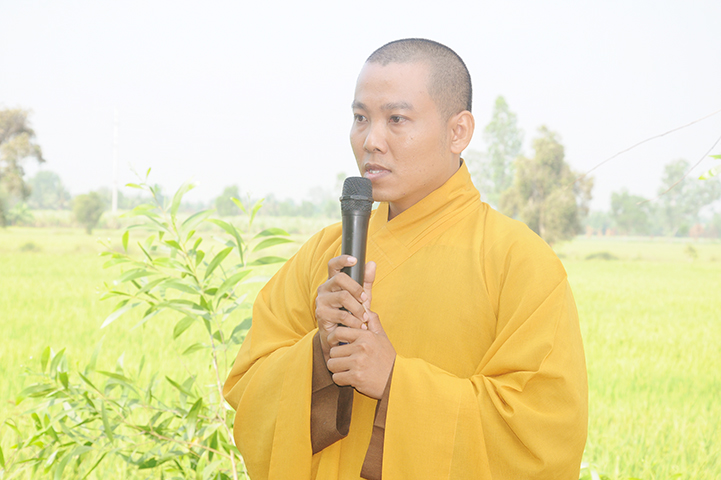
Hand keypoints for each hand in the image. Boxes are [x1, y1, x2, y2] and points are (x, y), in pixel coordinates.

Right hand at [315, 255, 367, 362]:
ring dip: (358, 308)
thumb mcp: (361, 297)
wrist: (340, 337)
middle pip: (340, 279)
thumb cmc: (350, 314)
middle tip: (366, 300)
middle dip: (357, 289)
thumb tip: (372, 264)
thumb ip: (366, 281)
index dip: (342, 260)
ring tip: (365, 317)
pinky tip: (360, 326)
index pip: (333, 265)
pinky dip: (354, 321)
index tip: (354, 260)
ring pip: (343, 297)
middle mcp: (324, 288)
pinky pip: (341, 314)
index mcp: (333, 281)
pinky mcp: (321, 314)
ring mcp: (321, 301)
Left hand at [326, 262, 395, 398]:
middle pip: (333, 351)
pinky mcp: (356, 377)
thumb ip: (373, 322)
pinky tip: (350, 378)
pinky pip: (336, 378)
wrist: (396, 380)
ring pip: (332, 364)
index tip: (335, 345)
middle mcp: (361, 347)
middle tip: (344, 361)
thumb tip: (365, 307)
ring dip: (337, 369)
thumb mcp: (382, 337)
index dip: (333, 339)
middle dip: (336, 357)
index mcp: (365, 336)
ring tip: (347, 369)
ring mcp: (358, 363)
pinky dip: (341, 380)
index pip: (338, 333)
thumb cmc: (388, 359)